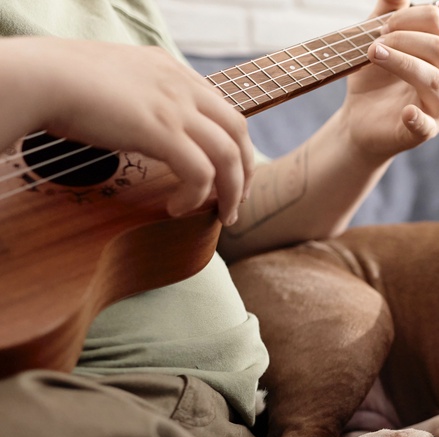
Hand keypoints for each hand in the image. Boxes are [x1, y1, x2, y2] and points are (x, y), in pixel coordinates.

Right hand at [8, 37, 253, 224]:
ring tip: (222, 214)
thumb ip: (137, 96)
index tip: (230, 172)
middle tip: (236, 199)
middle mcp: (181, 86)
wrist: (42, 77)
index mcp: (171, 70)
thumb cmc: (60, 81)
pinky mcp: (162, 131)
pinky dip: (197, 196)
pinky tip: (178, 209)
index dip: (234, 144)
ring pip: (229, 155)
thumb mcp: (113, 80)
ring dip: (231, 191)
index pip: (222, 108)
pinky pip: (201, 172)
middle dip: (245, 169)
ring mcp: (175, 108)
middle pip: (238, 131)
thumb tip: (136, 123)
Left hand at [338, 0, 438, 162]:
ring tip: (374, 55)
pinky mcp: (425, 131)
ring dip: (402, 63)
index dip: (408, 18)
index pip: (438, 23)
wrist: (360, 120)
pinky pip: (427, 125)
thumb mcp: (377, 41)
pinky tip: (405, 111)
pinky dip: (417, 117)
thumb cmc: (375, 80)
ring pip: (435, 80)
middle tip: (375, 45)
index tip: (382, 26)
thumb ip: (388, 12)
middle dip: (404, 39)